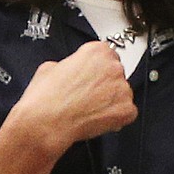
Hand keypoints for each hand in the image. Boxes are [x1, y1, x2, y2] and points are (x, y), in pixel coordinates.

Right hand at [11, 41, 137, 162]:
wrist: (46, 122)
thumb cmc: (46, 97)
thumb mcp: (51, 67)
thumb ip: (70, 65)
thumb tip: (72, 71)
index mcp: (97, 51)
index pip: (107, 56)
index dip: (97, 70)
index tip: (91, 78)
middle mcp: (113, 66)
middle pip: (116, 75)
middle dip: (105, 86)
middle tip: (89, 97)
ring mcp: (123, 89)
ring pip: (123, 94)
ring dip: (111, 102)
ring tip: (90, 110)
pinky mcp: (127, 110)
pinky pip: (127, 113)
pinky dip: (116, 118)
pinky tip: (98, 120)